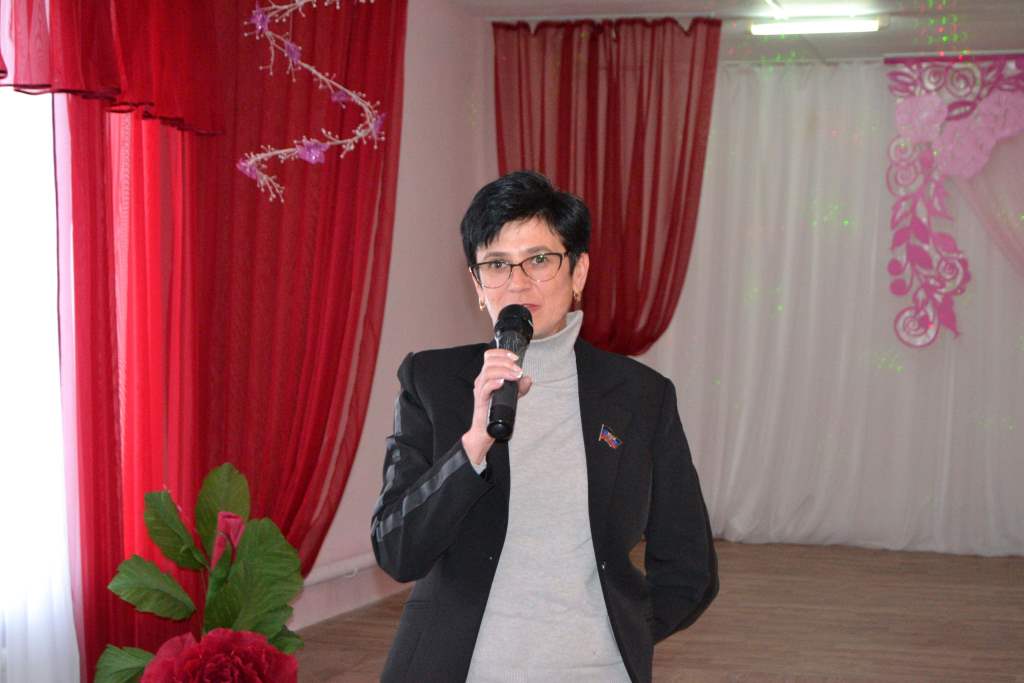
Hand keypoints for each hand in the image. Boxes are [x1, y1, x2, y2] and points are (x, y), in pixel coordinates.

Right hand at [462, 348, 532, 464]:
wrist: (486, 431)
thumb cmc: (495, 412)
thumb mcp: (511, 397)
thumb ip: (519, 387)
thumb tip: (528, 378)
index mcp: (487, 376)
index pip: (490, 356)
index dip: (502, 353)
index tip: (515, 358)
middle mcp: (481, 381)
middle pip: (489, 362)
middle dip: (506, 362)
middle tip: (518, 370)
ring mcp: (480, 390)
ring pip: (488, 372)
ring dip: (504, 371)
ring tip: (515, 376)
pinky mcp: (480, 400)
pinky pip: (485, 388)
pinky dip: (494, 383)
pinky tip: (502, 383)